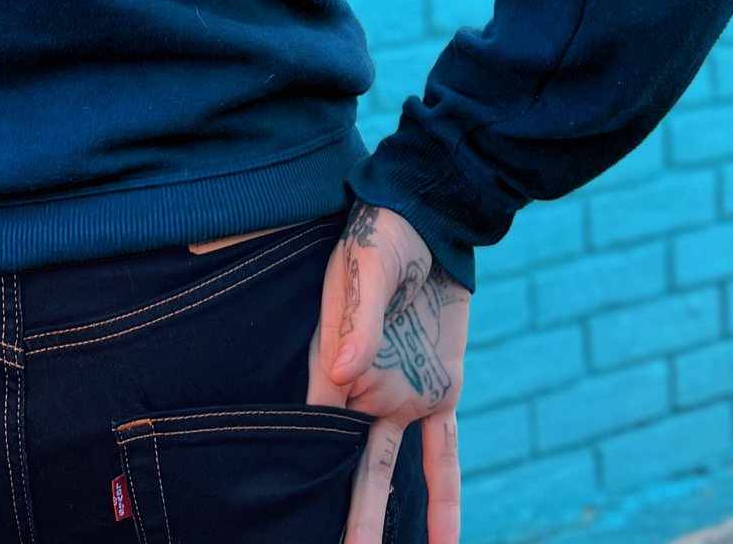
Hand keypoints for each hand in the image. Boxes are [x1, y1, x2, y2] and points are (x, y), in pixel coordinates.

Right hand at [307, 205, 467, 543]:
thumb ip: (358, 317)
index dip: (301, 465)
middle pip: (344, 461)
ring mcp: (402, 395)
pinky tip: (447, 543)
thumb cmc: (385, 236)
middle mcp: (363, 388)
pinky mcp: (440, 392)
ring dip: (376, 520)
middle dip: (340, 513)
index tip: (285, 508)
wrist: (432, 222)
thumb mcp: (370, 265)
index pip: (312, 423)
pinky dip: (445, 500)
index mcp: (333, 359)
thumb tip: (344, 373)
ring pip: (386, 473)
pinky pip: (442, 454)